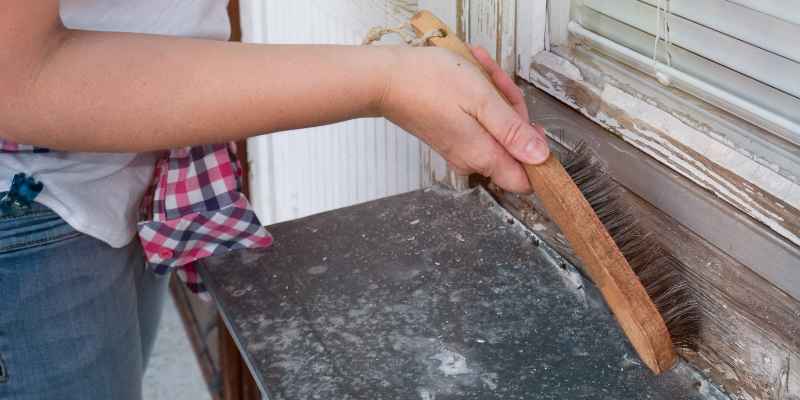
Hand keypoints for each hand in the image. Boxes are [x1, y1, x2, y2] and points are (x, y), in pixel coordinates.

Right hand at [378, 45, 548, 192]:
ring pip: (496, 127)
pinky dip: (479, 98)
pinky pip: (478, 120)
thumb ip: (513, 132)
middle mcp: (472, 159)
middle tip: (497, 83)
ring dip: (495, 97)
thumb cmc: (430, 83)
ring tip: (479, 70)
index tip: (533, 127)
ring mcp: (460, 148)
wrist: (386, 80)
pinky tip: (469, 75)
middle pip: (513, 146)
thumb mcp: (482, 100)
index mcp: (483, 156)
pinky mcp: (450, 136)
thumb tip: (541, 157)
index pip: (525, 181)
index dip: (537, 155)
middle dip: (513, 111)